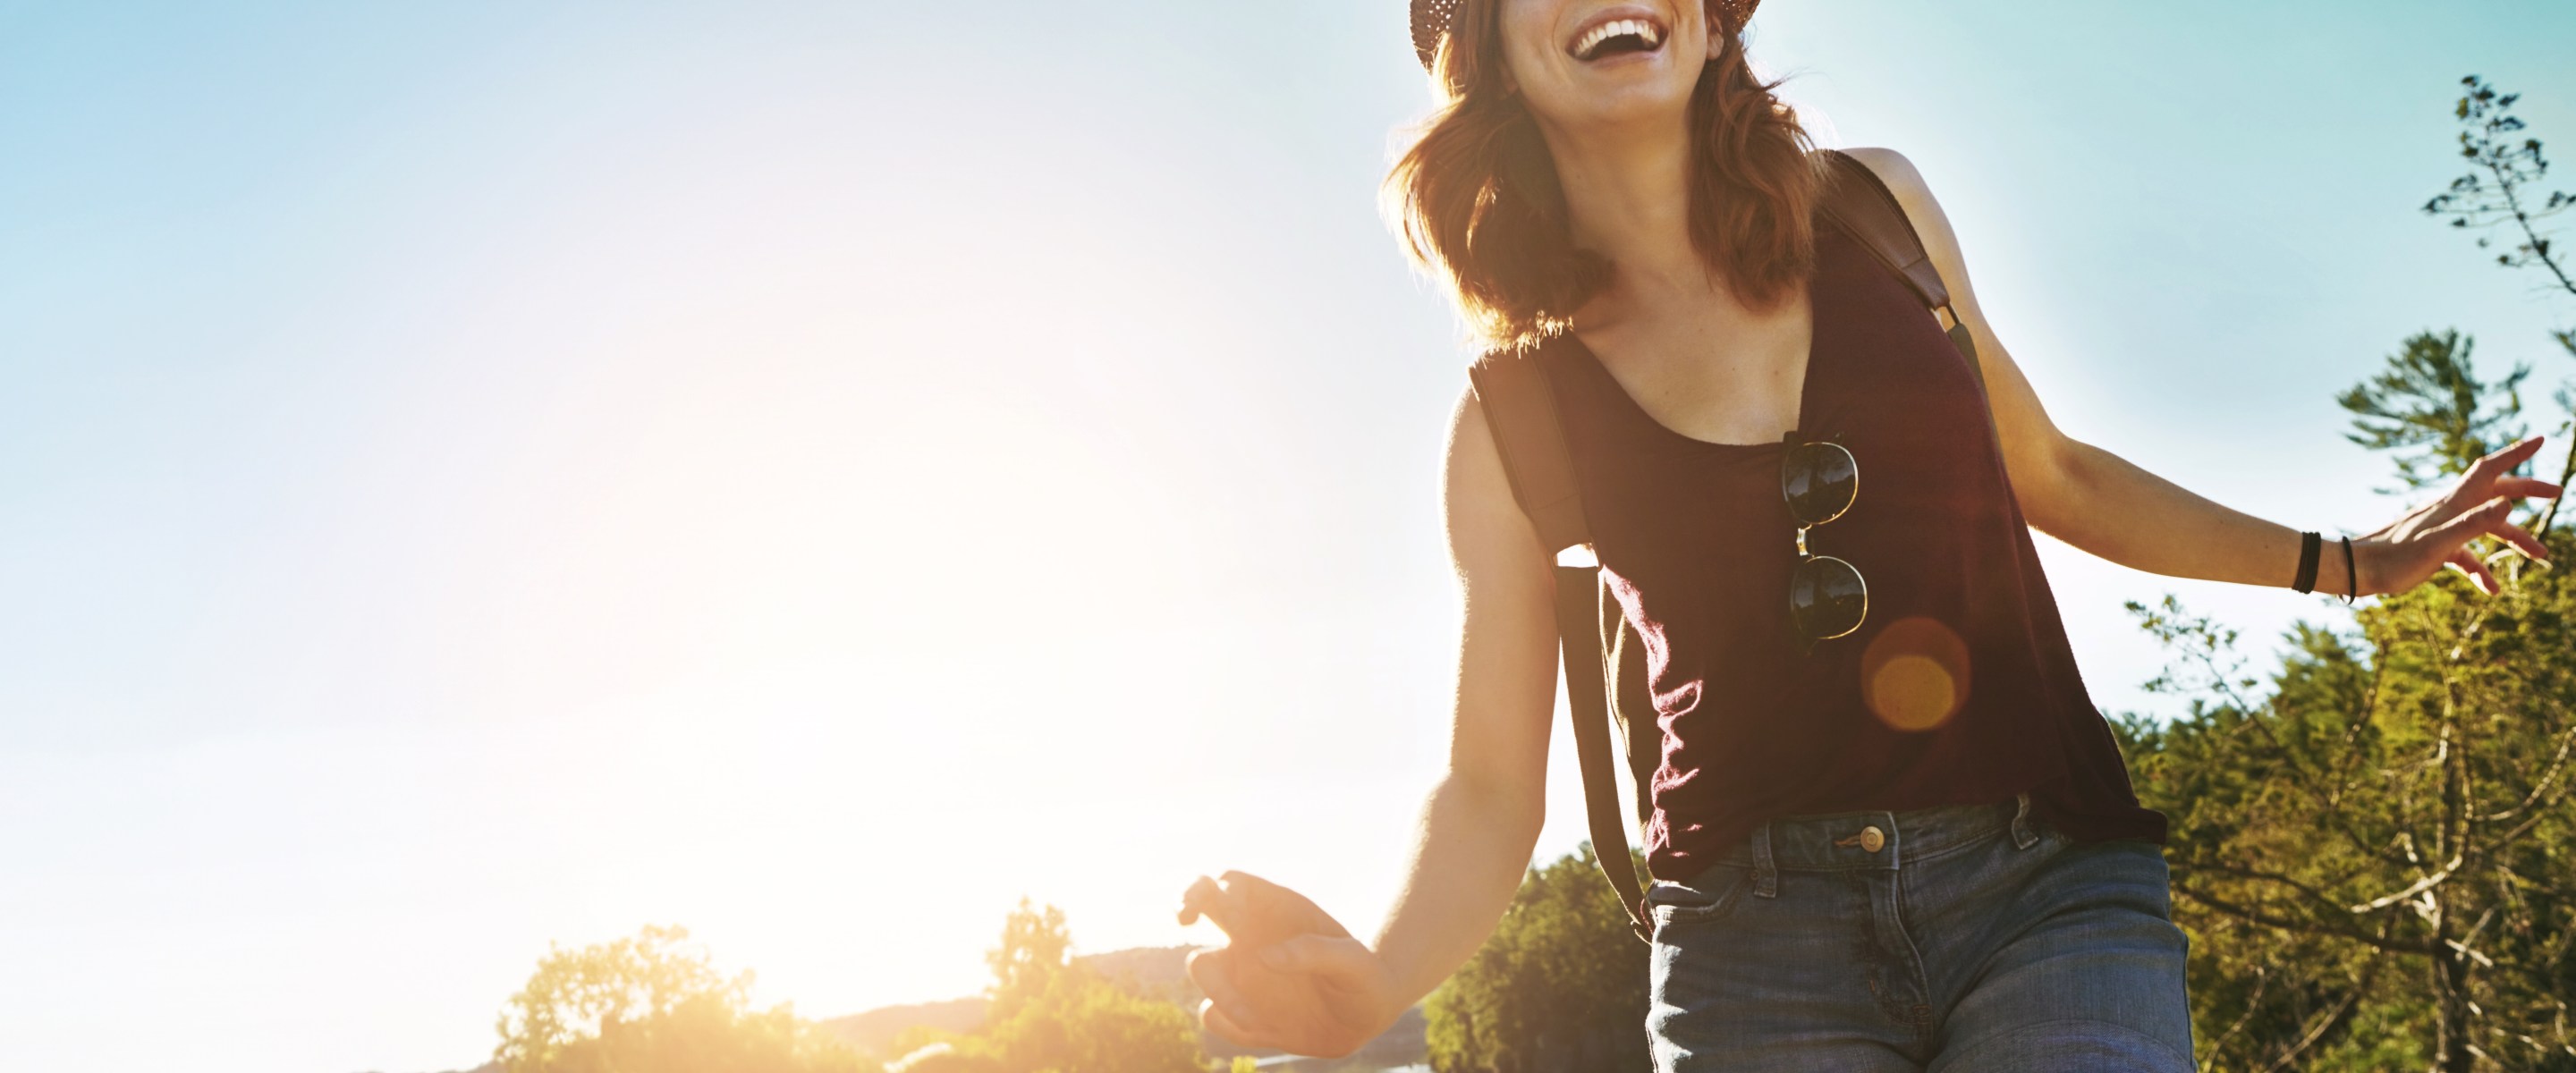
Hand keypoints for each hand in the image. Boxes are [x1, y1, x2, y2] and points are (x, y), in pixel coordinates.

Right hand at [1177, 871, 1401, 1057]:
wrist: (1370, 1015)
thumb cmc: (1365, 977)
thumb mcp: (1353, 963)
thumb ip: (1315, 952)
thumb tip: (1265, 957)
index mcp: (1277, 911)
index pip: (1232, 884)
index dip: (1213, 885)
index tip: (1211, 902)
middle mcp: (1252, 937)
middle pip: (1202, 905)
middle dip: (1184, 901)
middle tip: (1185, 916)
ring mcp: (1244, 973)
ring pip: (1202, 967)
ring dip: (1218, 991)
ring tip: (1254, 1020)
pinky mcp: (1245, 1012)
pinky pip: (1214, 1015)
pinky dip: (1225, 1023)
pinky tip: (1261, 1032)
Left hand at [2355, 436, 2561, 597]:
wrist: (2357, 571)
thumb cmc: (2394, 558)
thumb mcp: (2438, 543)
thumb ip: (2473, 523)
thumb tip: (2508, 501)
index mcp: (2453, 503)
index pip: (2490, 470)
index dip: (2516, 453)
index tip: (2541, 439)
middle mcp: (2451, 510)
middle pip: (2496, 493)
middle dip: (2527, 491)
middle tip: (2558, 491)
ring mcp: (2444, 529)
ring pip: (2487, 528)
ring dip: (2516, 539)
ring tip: (2543, 557)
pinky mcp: (2435, 548)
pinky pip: (2466, 556)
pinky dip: (2481, 570)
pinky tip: (2492, 590)